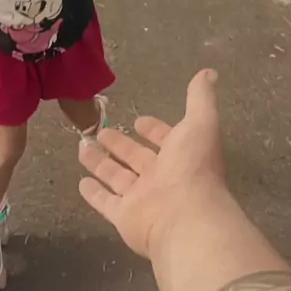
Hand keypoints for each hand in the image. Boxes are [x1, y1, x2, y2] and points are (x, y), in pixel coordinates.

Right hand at [78, 69, 226, 257]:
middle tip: (102, 132)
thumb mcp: (201, 123)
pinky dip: (94, 194)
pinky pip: (106, 203)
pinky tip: (80, 183)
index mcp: (181, 156)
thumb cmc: (193, 168)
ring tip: (83, 148)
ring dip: (101, 164)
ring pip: (118, 178)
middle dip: (121, 145)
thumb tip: (209, 72)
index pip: (165, 139)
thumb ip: (201, 99)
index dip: (154, 129)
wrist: (185, 218)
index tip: (139, 120)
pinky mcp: (125, 218)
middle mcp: (162, 177)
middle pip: (137, 158)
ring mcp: (143, 199)